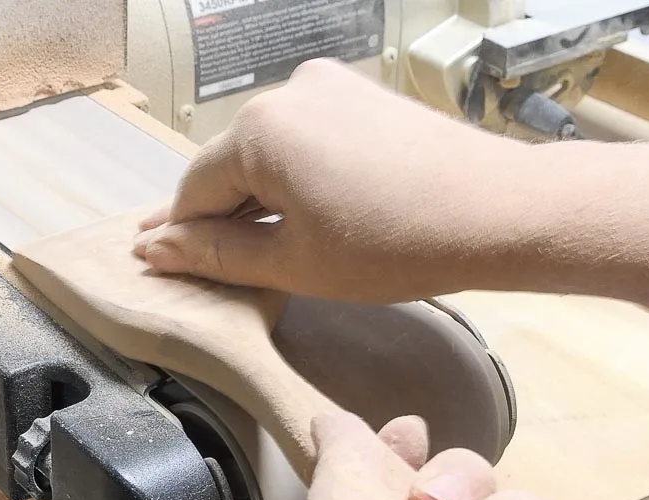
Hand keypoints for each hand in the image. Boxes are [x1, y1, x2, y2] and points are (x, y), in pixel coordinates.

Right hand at [133, 59, 521, 301]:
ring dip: (251, 198)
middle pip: (229, 165)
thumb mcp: (294, 263)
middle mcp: (289, 91)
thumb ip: (218, 253)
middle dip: (210, 213)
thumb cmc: (397, 244)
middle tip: (181, 255)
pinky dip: (290, 179)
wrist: (495, 212)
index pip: (195, 188)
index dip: (175, 232)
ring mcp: (329, 87)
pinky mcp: (361, 98)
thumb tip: (162, 249)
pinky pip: (304, 141)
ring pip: (267, 152)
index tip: (154, 261)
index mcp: (261, 129)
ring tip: (237, 244)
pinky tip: (290, 214)